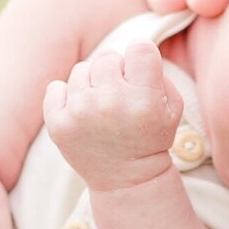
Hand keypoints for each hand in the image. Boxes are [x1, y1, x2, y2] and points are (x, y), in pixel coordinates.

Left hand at [43, 44, 183, 192]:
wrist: (127, 180)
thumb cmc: (151, 138)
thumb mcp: (173, 108)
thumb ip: (157, 71)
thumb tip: (130, 50)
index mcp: (144, 100)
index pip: (140, 48)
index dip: (141, 62)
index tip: (140, 82)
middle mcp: (110, 104)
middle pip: (108, 57)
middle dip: (116, 75)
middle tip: (120, 101)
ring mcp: (81, 114)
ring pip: (82, 70)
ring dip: (92, 86)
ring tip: (101, 111)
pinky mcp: (58, 124)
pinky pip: (55, 87)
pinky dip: (66, 97)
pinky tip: (81, 115)